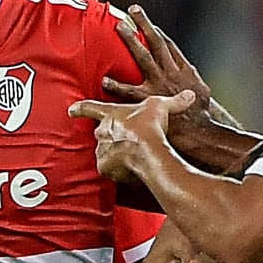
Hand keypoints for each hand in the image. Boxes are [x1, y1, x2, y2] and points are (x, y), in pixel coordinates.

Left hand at [70, 90, 190, 183]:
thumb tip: (191, 95)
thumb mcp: (162, 107)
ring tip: (130, 154)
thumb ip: (175, 101)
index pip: (89, 108)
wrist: (148, 152)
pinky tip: (129, 167)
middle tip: (124, 137)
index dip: (80, 108)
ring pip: (104, 150)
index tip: (71, 109)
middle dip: (110, 134)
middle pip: (100, 132)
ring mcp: (101, 150)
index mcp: (109, 114)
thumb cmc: (150, 126)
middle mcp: (101, 132)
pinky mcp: (105, 167)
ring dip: (114, 152)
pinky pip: (108, 167)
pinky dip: (117, 167)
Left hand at [106, 7, 222, 111]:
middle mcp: (170, 71)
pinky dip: (116, 85)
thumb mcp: (200, 91)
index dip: (155, 31)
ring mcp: (159, 83)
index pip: (167, 45)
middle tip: (132, 11)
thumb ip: (189, 79)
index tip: (144, 19)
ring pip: (144, 56)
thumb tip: (186, 72)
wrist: (199, 130)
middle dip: (144, 25)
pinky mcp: (149, 99)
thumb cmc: (200, 113)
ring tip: (119, 27)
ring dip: (132, 40)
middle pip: (156, 43)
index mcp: (183, 69)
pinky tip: (105, 79)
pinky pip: (129, 91)